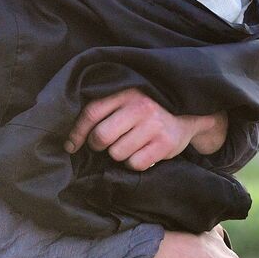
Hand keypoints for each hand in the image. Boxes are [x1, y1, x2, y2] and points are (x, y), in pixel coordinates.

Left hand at [65, 87, 227, 170]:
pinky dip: (135, 163)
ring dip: (119, 155)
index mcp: (127, 94)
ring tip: (131, 146)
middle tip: (105, 145)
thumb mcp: (128, 104)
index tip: (71, 145)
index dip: (77, 132)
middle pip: (101, 136)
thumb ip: (105, 113)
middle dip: (98, 145)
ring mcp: (153, 125)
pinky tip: (143, 153)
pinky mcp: (164, 144)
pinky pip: (135, 163)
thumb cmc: (147, 116)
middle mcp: (140, 107)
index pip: (92, 112)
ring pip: (117, 153)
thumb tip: (71, 141)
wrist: (187, 120)